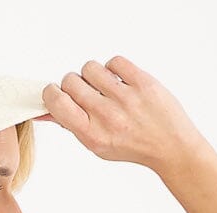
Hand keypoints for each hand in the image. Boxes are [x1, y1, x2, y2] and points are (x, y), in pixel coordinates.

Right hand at [34, 56, 205, 172]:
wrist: (170, 146)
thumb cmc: (133, 147)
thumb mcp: (97, 145)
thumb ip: (72, 125)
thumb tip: (46, 110)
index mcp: (92, 134)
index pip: (57, 102)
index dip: (52, 93)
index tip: (57, 94)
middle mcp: (107, 116)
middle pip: (70, 81)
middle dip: (73, 84)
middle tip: (86, 93)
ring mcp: (125, 97)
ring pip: (90, 67)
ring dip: (93, 75)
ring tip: (104, 87)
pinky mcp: (142, 82)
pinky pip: (114, 61)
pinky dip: (114, 68)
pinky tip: (120, 81)